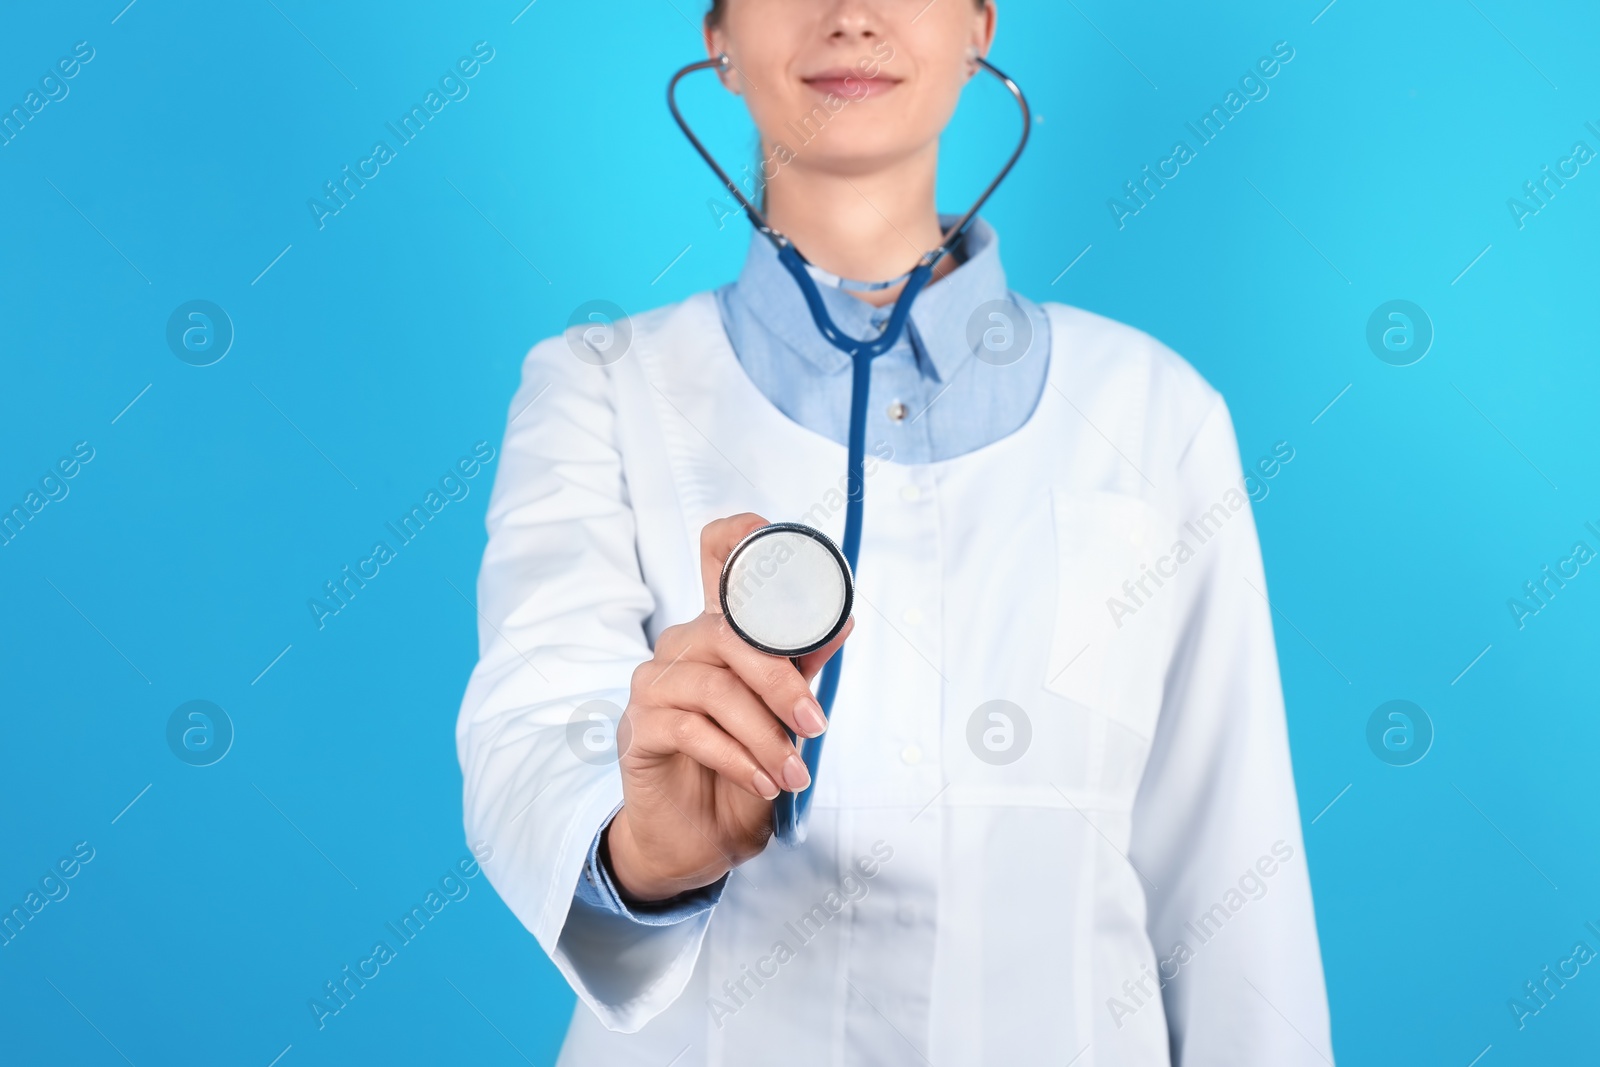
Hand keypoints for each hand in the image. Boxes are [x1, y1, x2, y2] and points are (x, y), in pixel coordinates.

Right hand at [606, 513, 853, 902]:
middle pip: (727, 634)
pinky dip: (737, 758)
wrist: (699, 837)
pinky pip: (691, 730)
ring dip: (764, 735)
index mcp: (719, 630)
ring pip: (714, 688)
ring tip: (792, 772)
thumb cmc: (742, 766)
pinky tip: (761, 781)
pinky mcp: (639, 727)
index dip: (739, 536)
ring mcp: (654, 684)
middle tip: (814, 726)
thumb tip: (842, 622)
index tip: (770, 535)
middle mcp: (682, 646)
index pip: (715, 558)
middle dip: (781, 682)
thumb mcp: (783, 717)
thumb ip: (802, 667)